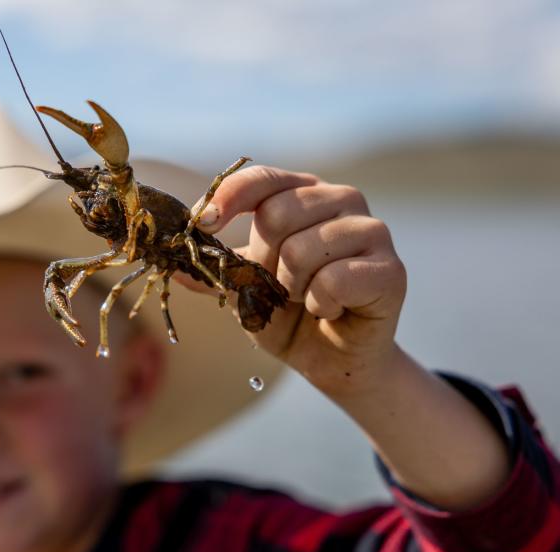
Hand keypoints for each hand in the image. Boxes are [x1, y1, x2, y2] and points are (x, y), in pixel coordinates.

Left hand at [178, 165, 406, 396]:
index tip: (204, 224)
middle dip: (266, 262)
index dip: (229, 196)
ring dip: (292, 288)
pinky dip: (320, 304)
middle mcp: (341, 200)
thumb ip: (214, 270)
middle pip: (279, 214)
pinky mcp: (391, 268)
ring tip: (306, 299)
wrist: (330, 359)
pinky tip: (329, 310)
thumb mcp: (242, 289)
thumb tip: (174, 265)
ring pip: (304, 249)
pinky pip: (335, 279)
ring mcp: (371, 231)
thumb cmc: (287, 315)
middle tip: (280, 287)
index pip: (262, 178)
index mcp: (302, 194)